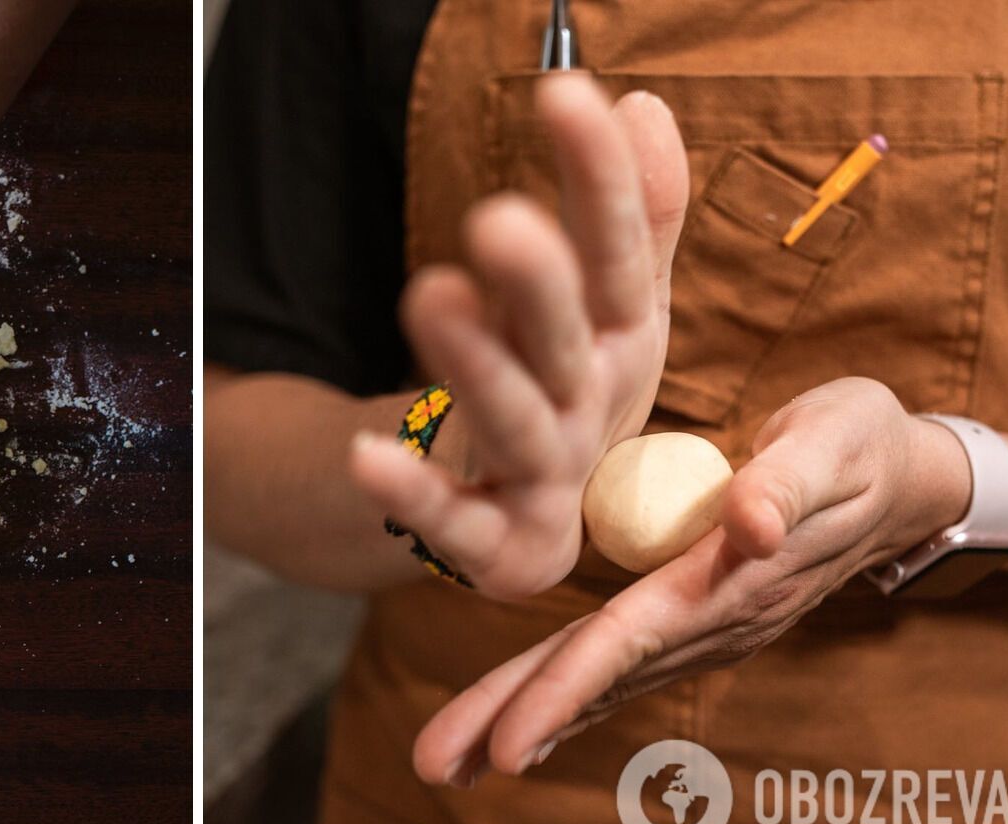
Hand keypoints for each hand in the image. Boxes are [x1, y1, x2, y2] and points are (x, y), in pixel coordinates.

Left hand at [347, 73, 689, 601]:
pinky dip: (411, 493)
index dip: (599, 178)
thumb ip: (636, 214)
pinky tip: (364, 456)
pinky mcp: (497, 545)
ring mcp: (548, 478)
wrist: (541, 510)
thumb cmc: (576, 384)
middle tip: (498, 220)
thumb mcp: (616, 303)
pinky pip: (449, 519)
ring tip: (429, 297)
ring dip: (476, 367)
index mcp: (623, 338)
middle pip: (564, 339)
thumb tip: (643, 104)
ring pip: (514, 421)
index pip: (618, 251)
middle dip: (539, 282)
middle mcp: (592, 405)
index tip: (565, 93)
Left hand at [411, 377, 971, 786]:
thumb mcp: (834, 442)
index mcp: (729, 581)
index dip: (567, 687)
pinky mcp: (691, 619)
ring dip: (522, 720)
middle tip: (438, 766)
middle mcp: (710, 622)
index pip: (632, 640)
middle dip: (516, 721)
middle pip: (598, 677)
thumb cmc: (861, 446)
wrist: (904, 481)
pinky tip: (512, 728)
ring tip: (448, 763)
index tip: (510, 740)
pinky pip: (612, 666)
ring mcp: (702, 629)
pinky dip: (559, 698)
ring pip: (598, 681)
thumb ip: (787, 482)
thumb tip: (751, 525)